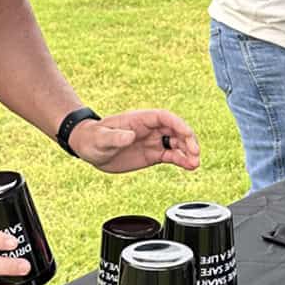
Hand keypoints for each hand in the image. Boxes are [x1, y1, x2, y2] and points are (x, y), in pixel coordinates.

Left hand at [68, 110, 200, 172]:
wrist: (89, 149)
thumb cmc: (93, 139)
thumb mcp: (101, 139)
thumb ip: (115, 137)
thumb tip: (129, 136)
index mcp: (140, 119)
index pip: (164, 117)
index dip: (178, 124)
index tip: (188, 134)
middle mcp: (150, 129)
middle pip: (175, 130)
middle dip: (188, 140)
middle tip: (195, 153)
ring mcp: (152, 141)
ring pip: (176, 143)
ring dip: (188, 152)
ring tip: (195, 163)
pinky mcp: (152, 155)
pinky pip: (171, 156)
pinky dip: (181, 160)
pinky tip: (190, 166)